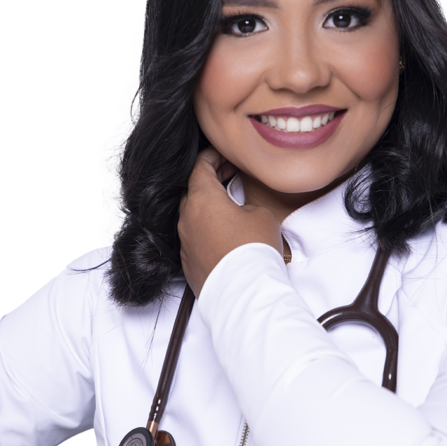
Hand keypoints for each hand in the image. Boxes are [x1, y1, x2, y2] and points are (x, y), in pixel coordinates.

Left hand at [178, 148, 283, 296]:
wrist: (244, 291)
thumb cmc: (253, 250)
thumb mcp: (261, 213)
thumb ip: (246, 203)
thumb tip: (241, 210)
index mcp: (202, 199)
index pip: (199, 166)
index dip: (212, 156)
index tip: (223, 154)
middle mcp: (187, 218)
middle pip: (193, 190)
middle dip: (210, 179)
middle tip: (229, 174)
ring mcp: (185, 242)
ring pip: (193, 216)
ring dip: (208, 208)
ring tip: (230, 206)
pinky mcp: (188, 262)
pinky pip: (195, 238)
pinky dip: (207, 231)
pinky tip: (224, 235)